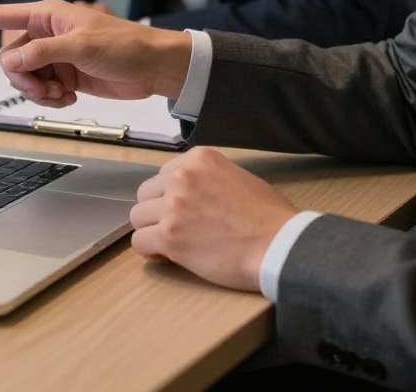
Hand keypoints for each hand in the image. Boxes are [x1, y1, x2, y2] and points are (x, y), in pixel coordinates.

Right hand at [0, 0, 191, 106]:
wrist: (153, 68)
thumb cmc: (124, 45)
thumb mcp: (80, 46)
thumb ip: (42, 52)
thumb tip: (11, 62)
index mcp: (48, 16)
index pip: (1, 15)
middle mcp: (47, 35)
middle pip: (11, 58)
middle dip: (22, 77)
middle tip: (45, 85)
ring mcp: (55, 57)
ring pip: (24, 78)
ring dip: (37, 91)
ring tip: (62, 93)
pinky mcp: (64, 76)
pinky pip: (41, 91)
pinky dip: (50, 99)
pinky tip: (69, 98)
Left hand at [130, 146, 296, 291]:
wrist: (278, 244)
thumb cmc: (268, 217)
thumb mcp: (238, 177)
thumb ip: (208, 179)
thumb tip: (194, 192)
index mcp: (198, 159)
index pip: (164, 174)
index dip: (170, 195)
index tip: (184, 210)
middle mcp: (181, 176)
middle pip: (146, 193)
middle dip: (157, 211)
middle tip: (177, 228)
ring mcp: (173, 205)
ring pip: (138, 217)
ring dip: (152, 231)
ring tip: (172, 243)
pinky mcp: (169, 236)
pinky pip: (139, 243)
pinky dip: (150, 251)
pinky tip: (166, 256)